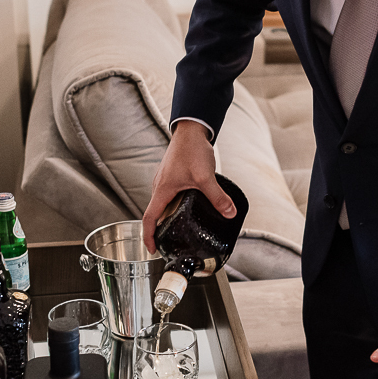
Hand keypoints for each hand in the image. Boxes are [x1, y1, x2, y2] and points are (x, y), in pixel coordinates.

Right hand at [141, 120, 235, 252]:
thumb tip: (229, 213)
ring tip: (178, 229)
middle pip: (154, 213)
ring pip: (161, 204)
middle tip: (169, 243)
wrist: (191, 129)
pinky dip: (173, 205)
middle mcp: (159, 186)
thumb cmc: (191, 149)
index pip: (148, 219)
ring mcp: (164, 180)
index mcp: (162, 190)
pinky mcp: (171, 175)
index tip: (152, 249)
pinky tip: (187, 207)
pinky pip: (168, 195)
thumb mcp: (206, 177)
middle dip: (159, 231)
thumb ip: (218, 197)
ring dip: (166, 217)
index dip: (148, 236)